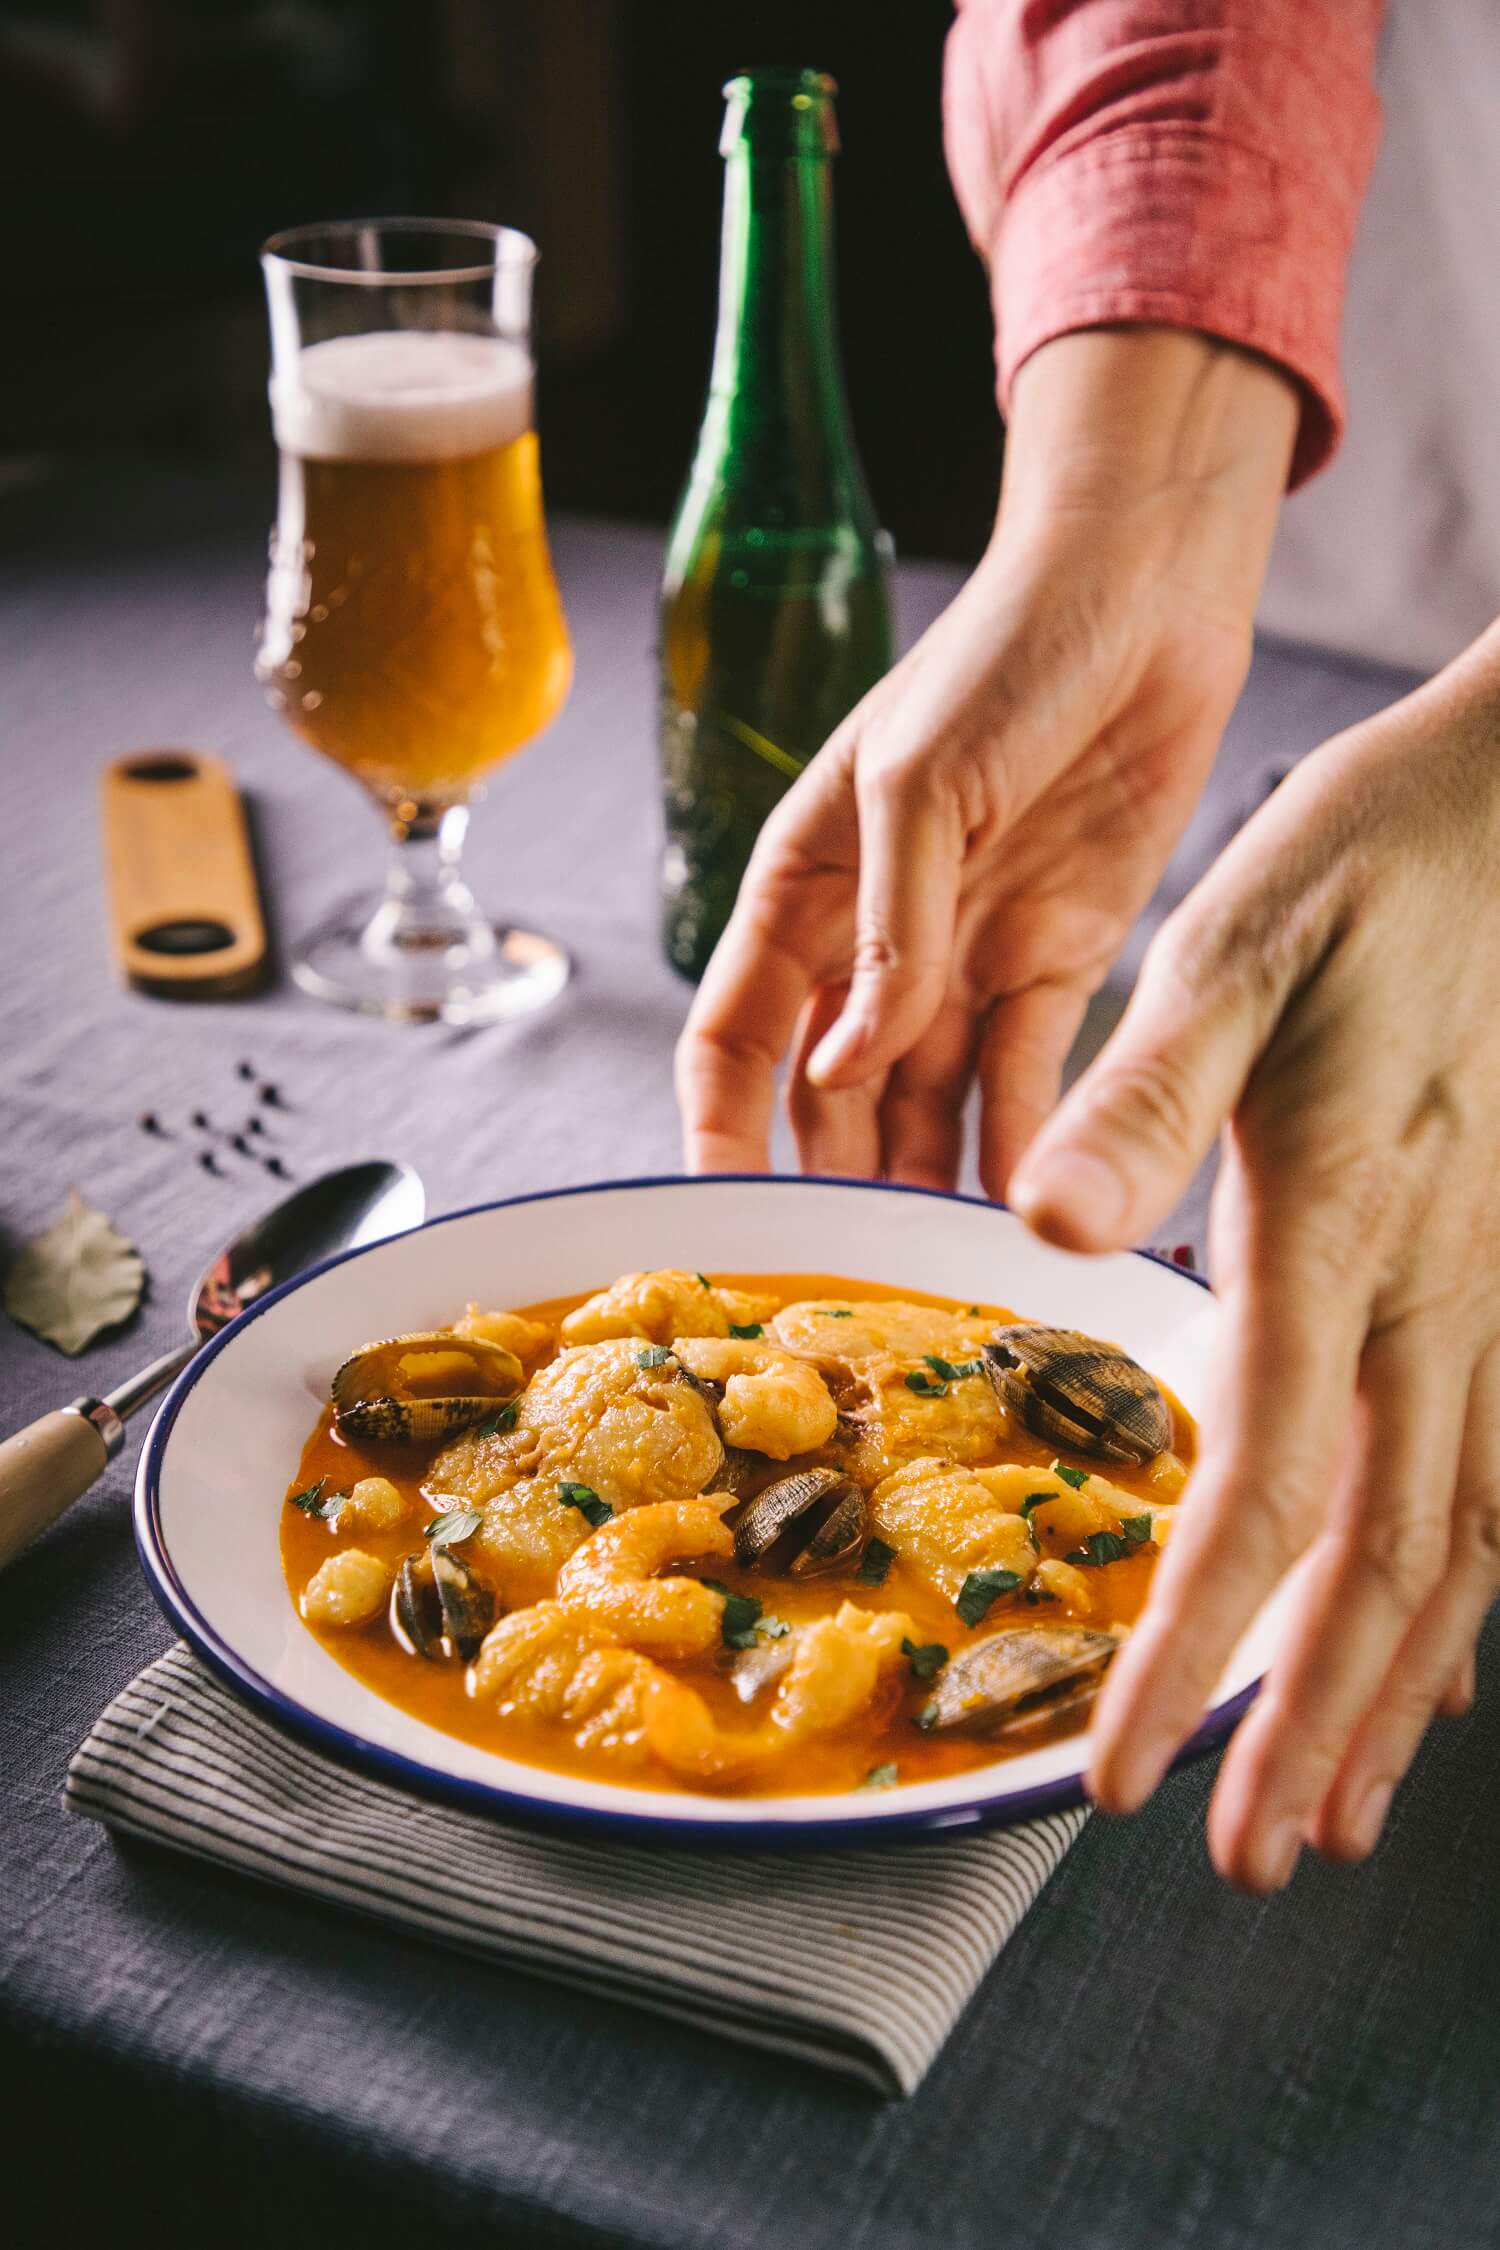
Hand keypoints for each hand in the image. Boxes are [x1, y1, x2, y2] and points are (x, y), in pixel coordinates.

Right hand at [676, 328, 1297, 1188]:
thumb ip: (884, 929)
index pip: (732, 1041)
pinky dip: (1020, 1145)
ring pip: (922, 1108)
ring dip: (920, 1184)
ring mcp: (966, 960)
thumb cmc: (1003, 652)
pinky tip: (1023, 1210)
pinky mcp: (1059, 966)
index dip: (719, 1133)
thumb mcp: (917, 780)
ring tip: (931, 1273)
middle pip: (827, 1101)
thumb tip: (841, 1070)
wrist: (1146, 592)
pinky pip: (1025, 1080)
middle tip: (846, 1283)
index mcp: (801, 889)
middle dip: (830, 1186)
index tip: (727, 1223)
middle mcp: (873, 943)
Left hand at [1011, 627, 1499, 1888]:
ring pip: (1465, 1539)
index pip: (1268, 1492)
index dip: (1192, 1649)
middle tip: (1248, 1852)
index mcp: (1344, 1229)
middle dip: (1308, 1721)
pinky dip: (1470, 1580)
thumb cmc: (1376, 863)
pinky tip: (1446, 1644)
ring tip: (1338, 1804)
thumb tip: (1052, 1217)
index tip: (1117, 1771)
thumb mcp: (1241, 936)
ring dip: (1397, 1684)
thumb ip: (1152, 1089)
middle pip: (1384, 1560)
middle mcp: (1441, 1292)